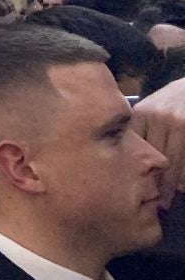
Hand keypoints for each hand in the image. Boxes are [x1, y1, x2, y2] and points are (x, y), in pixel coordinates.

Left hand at [133, 75, 184, 190]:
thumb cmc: (170, 101)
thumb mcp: (151, 108)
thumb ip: (140, 128)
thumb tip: (125, 157)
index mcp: (142, 113)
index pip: (136, 147)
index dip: (137, 169)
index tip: (136, 188)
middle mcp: (158, 117)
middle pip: (156, 158)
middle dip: (158, 182)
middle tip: (158, 202)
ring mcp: (178, 123)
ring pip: (175, 161)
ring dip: (174, 183)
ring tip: (171, 198)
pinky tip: (183, 186)